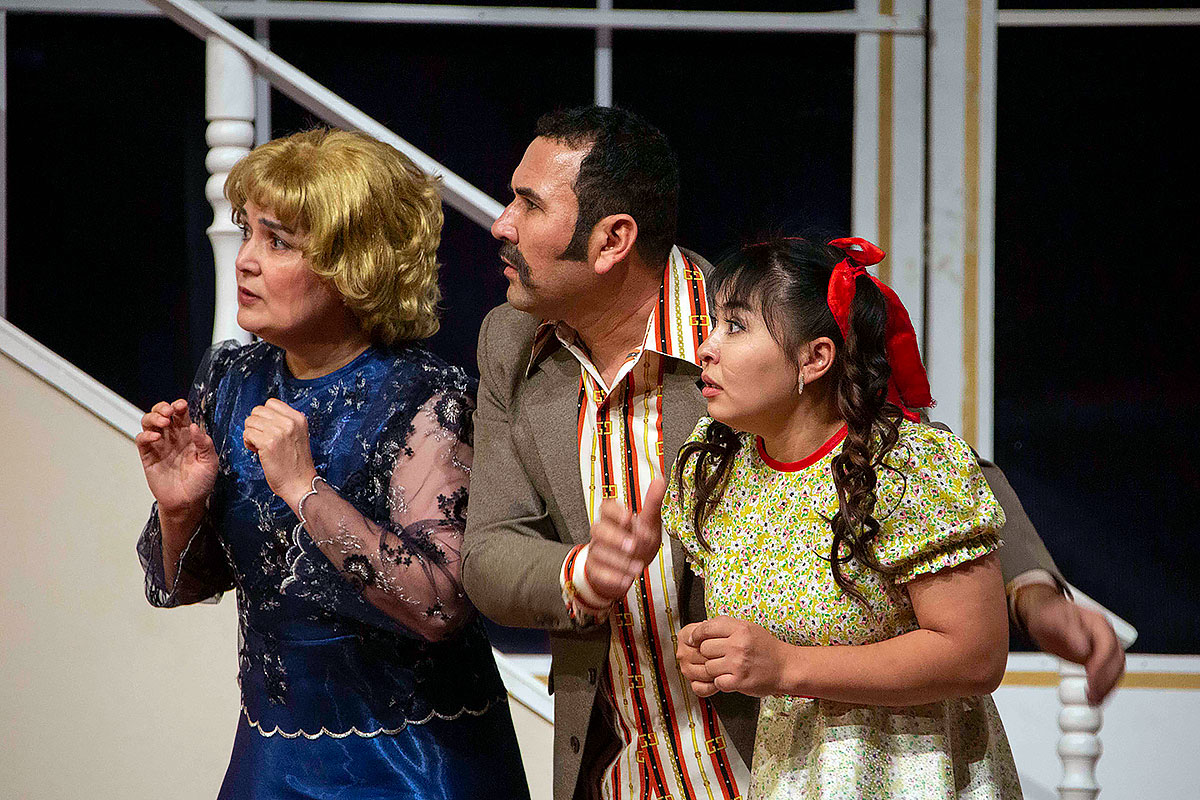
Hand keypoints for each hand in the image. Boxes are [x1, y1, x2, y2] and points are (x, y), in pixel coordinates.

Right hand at [136, 399, 217, 514]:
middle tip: (169, 412)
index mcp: (188, 436)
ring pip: (149, 423)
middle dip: (163, 407)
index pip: (181, 415)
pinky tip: (156, 438)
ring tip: (163, 422)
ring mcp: (159, 446)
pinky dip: (146, 435)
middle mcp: (172, 438)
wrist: (188, 503)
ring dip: (153, 417)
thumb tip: (194, 426)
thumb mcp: (210, 462)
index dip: (179, 406)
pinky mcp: (148, 457)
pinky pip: (142, 441)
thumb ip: (205, 444)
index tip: (182, 405)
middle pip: (161, 414)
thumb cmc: (201, 483)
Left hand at [243, 398, 317, 510]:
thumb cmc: (297, 464)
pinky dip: (248, 442)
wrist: (300, 484)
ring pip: (250, 421)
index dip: (264, 416)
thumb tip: (262, 416)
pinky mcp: (268, 443)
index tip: (268, 429)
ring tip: (260, 446)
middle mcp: (290, 422)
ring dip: (250, 433)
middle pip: (258, 410)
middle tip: (262, 439)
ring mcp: (279, 432)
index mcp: (299, 418)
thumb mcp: (298, 435)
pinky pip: (247, 434)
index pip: (271, 403)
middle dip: (256, 424)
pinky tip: (256, 451)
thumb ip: (285, 423)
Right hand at [583, 478, 666, 603]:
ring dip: (619, 560)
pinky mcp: (596, 570)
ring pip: (600, 552)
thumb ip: (652, 504)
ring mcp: (597, 551)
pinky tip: (626, 578)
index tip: (628, 517)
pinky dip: (613, 577)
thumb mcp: (648, 523)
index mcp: (615, 518)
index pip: (606, 508)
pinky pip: (599, 572)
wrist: (626, 570)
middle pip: (599, 529)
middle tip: (633, 545)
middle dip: (616, 538)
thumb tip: (659, 481)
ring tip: (637, 566)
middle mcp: (603, 533)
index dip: (616, 512)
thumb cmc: (636, 543)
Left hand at [677, 616, 794, 697]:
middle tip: (717, 656)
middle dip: (708, 654)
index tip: (693, 640)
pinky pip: (717, 682)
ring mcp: (738, 664)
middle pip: (704, 648)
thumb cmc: (767, 648)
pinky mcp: (739, 681)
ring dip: (713, 670)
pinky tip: (730, 677)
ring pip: (708, 667)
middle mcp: (738, 645)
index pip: (707, 628)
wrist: (786, 668)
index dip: (696, 635)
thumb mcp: (748, 629)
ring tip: (725, 668)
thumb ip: (726, 627)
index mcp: (740, 629)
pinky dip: (721, 682)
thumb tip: (701, 629)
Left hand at [1017, 583, 1124, 703]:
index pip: (1108, 647)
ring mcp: (1102, 647)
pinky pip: (1107, 675)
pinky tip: (1095, 696)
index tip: (1091, 679)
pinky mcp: (1098, 658)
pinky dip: (1103, 687)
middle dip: (1106, 680)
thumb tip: (1084, 648)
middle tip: (1092, 694)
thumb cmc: (1048, 614)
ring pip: (1115, 670)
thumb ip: (1069, 633)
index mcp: (1098, 623)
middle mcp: (1104, 635)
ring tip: (1093, 699)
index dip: (1102, 666)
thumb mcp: (1053, 620)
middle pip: (1116, 661)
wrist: (1043, 615)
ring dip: (1107, 687)